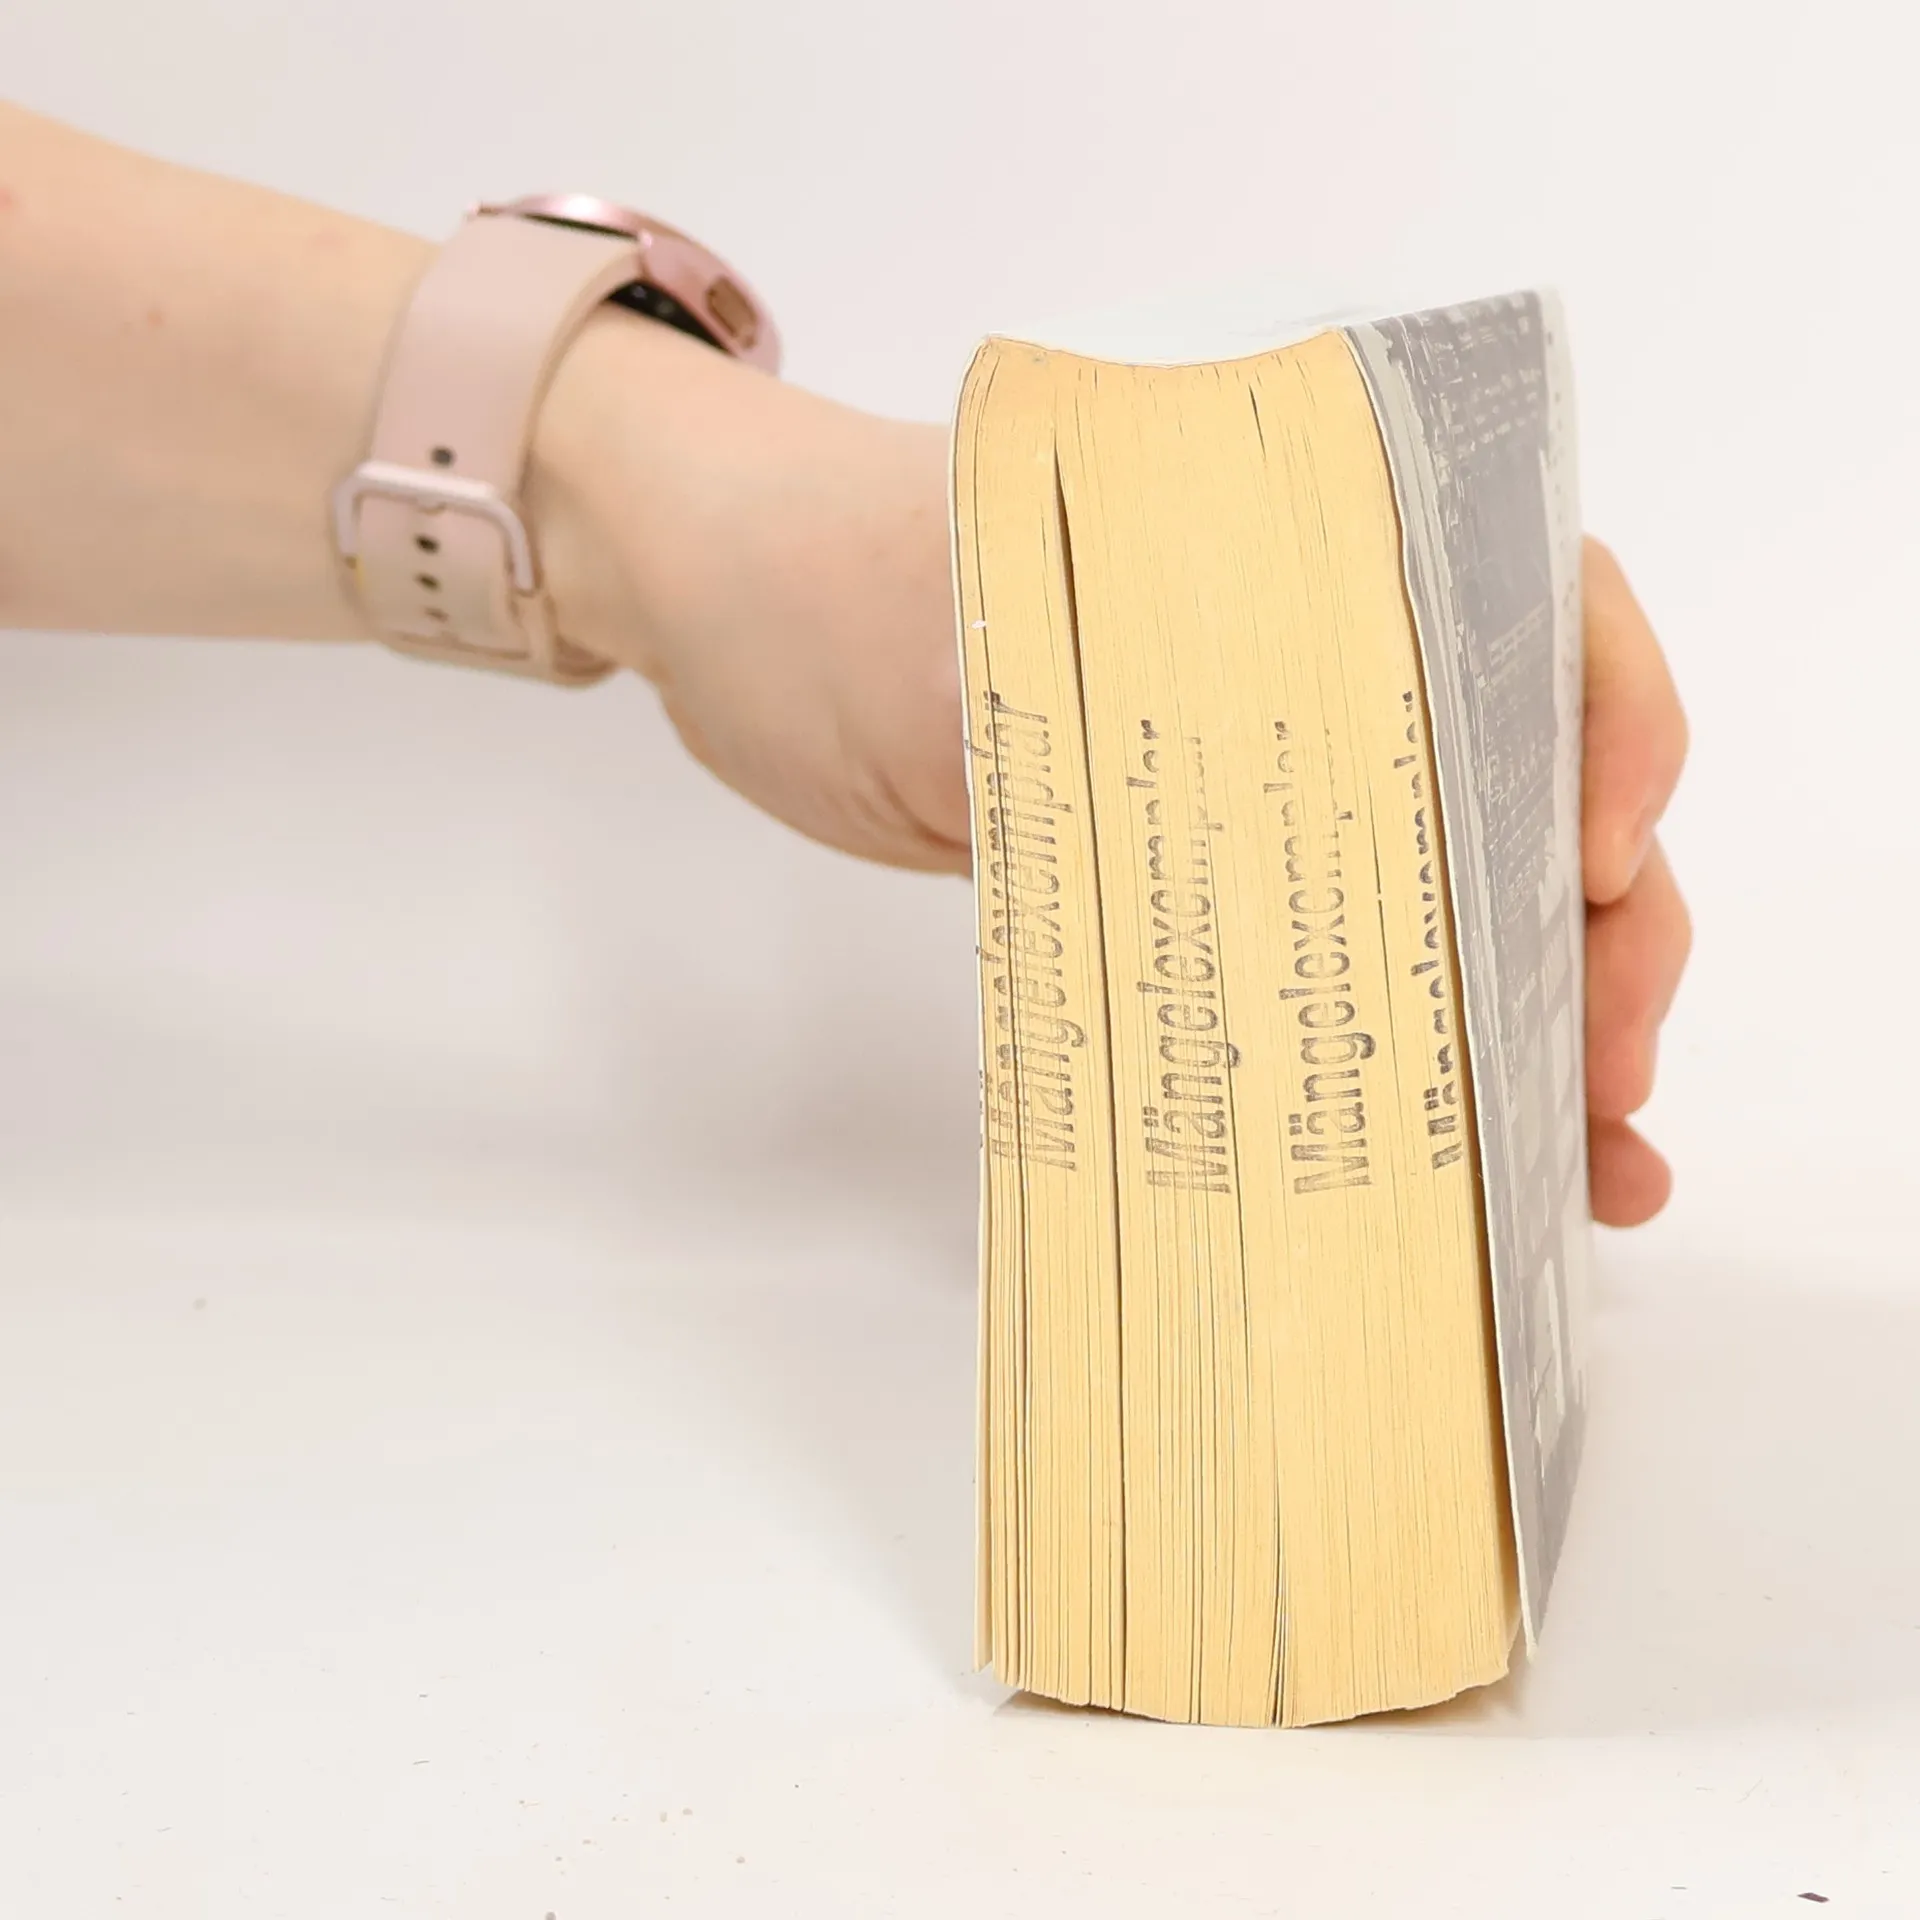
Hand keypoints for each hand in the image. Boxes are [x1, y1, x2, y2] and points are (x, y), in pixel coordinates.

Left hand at [550, 334, 1688, 1224]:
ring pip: (1447, 875)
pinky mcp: (1196, 843)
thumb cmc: (820, 582)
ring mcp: (1259, 748)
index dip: (1612, 736)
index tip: (1607, 871)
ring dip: (1525, 1013)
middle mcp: (1313, 635)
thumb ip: (1125, 736)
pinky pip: (1334, 933)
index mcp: (1300, 529)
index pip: (1535, 602)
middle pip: (1523, 774)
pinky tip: (1456, 1146)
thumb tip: (1300, 891)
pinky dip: (1396, 1035)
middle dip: (1592, 931)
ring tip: (1586, 1163)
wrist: (713, 606)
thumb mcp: (972, 641)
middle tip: (1602, 1086)